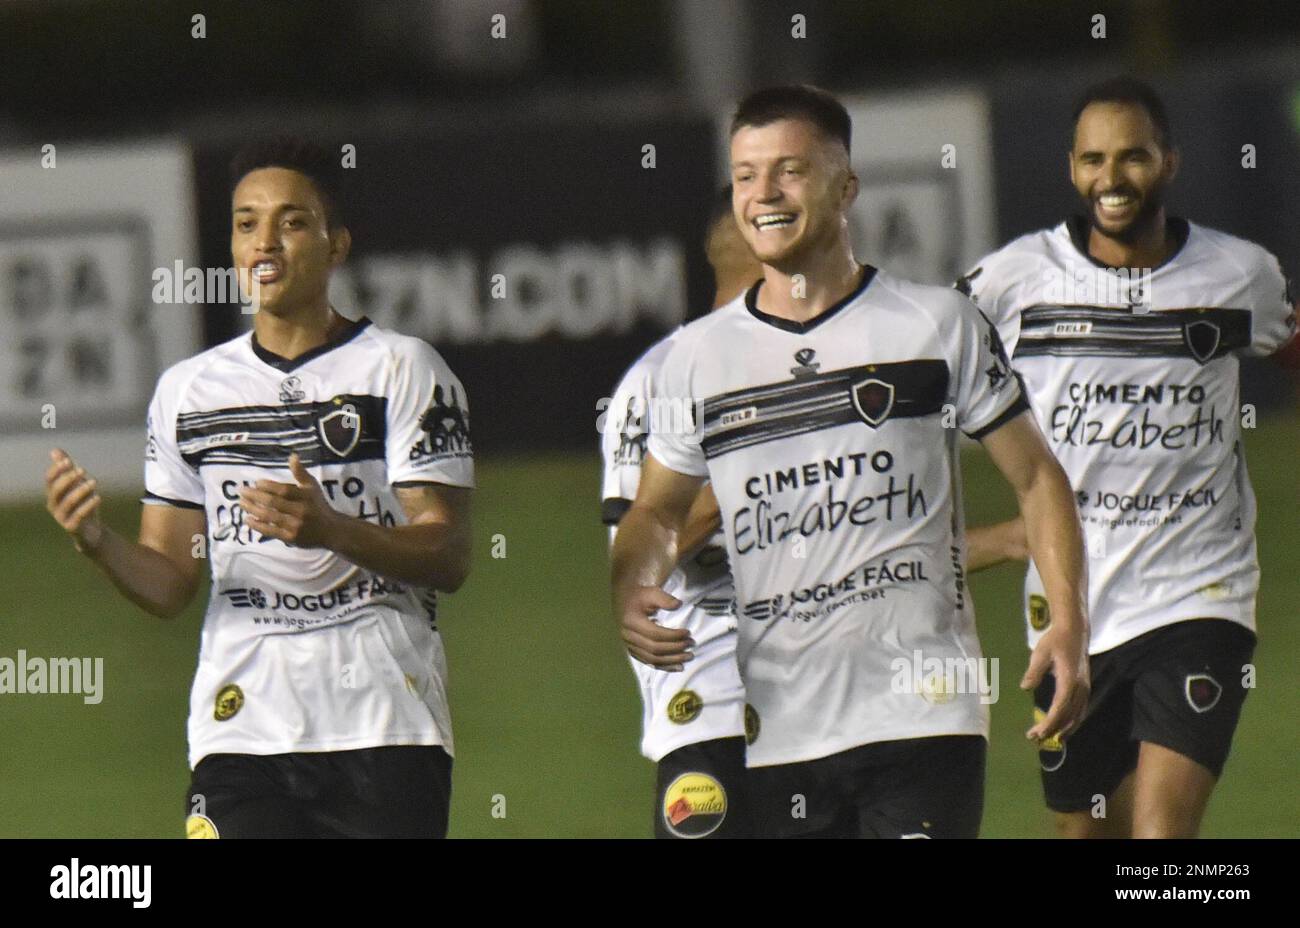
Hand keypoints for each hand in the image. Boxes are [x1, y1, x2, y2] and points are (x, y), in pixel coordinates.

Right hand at [45, 449, 103, 552]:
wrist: (90, 530)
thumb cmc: (81, 504)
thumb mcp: (76, 485)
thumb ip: (67, 469)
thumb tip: (55, 450)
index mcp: (53, 493)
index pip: (49, 479)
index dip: (57, 470)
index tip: (68, 461)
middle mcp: (53, 504)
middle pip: (56, 490)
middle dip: (68, 478)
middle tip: (83, 470)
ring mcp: (61, 516)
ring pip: (68, 502)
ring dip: (81, 490)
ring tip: (94, 482)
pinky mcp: (71, 527)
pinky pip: (78, 515)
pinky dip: (88, 505)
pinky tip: (98, 497)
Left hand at [239, 453, 340, 547]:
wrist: (330, 530)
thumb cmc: (318, 505)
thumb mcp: (312, 487)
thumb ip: (301, 473)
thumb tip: (293, 456)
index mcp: (306, 496)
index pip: (284, 490)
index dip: (268, 486)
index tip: (256, 482)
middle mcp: (301, 511)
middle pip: (273, 503)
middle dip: (254, 496)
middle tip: (241, 491)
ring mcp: (295, 525)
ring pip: (269, 516)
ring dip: (252, 509)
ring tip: (241, 503)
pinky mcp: (290, 538)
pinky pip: (270, 531)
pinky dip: (257, 525)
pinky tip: (247, 519)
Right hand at [618, 585, 693, 671]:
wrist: (623, 600)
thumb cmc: (639, 595)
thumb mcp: (651, 592)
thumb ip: (664, 599)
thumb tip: (679, 605)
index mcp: (631, 622)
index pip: (655, 634)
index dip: (673, 635)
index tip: (688, 632)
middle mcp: (628, 636)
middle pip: (654, 649)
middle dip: (675, 649)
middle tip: (691, 644)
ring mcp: (629, 646)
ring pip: (652, 659)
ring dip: (672, 660)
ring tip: (688, 656)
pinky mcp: (632, 651)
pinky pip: (649, 662)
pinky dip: (664, 666)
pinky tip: (677, 667)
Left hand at [1021, 622, 1090, 741]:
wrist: (1074, 631)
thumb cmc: (1055, 641)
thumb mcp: (1040, 653)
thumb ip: (1034, 672)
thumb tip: (1025, 687)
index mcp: (1069, 680)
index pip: (1060, 708)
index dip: (1049, 723)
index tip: (1037, 733)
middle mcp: (1080, 687)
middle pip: (1069, 716)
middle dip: (1053, 730)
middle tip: (1036, 739)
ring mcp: (1085, 688)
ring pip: (1078, 715)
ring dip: (1064, 729)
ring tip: (1050, 739)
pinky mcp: (1085, 687)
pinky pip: (1081, 710)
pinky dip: (1072, 721)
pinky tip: (1064, 728)